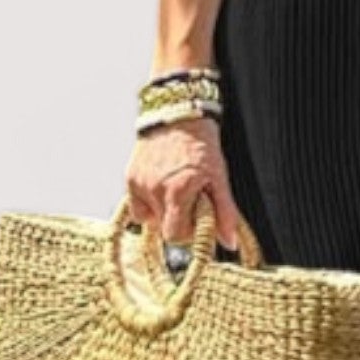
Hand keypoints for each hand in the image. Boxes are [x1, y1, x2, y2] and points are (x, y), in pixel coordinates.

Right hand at [125, 115, 245, 254]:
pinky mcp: (129, 178)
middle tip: (189, 203)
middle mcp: (155, 189)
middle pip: (163, 229)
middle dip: (178, 222)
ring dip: (163, 212)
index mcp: (177, 191)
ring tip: (175, 191)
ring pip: (150, 219)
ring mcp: (139, 184)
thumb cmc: (202, 146)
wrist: (179, 115)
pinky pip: (137, 207)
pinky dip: (150, 204)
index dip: (188, 232)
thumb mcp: (219, 178)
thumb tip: (230, 243)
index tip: (197, 218)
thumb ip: (225, 213)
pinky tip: (161, 188)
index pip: (175, 235)